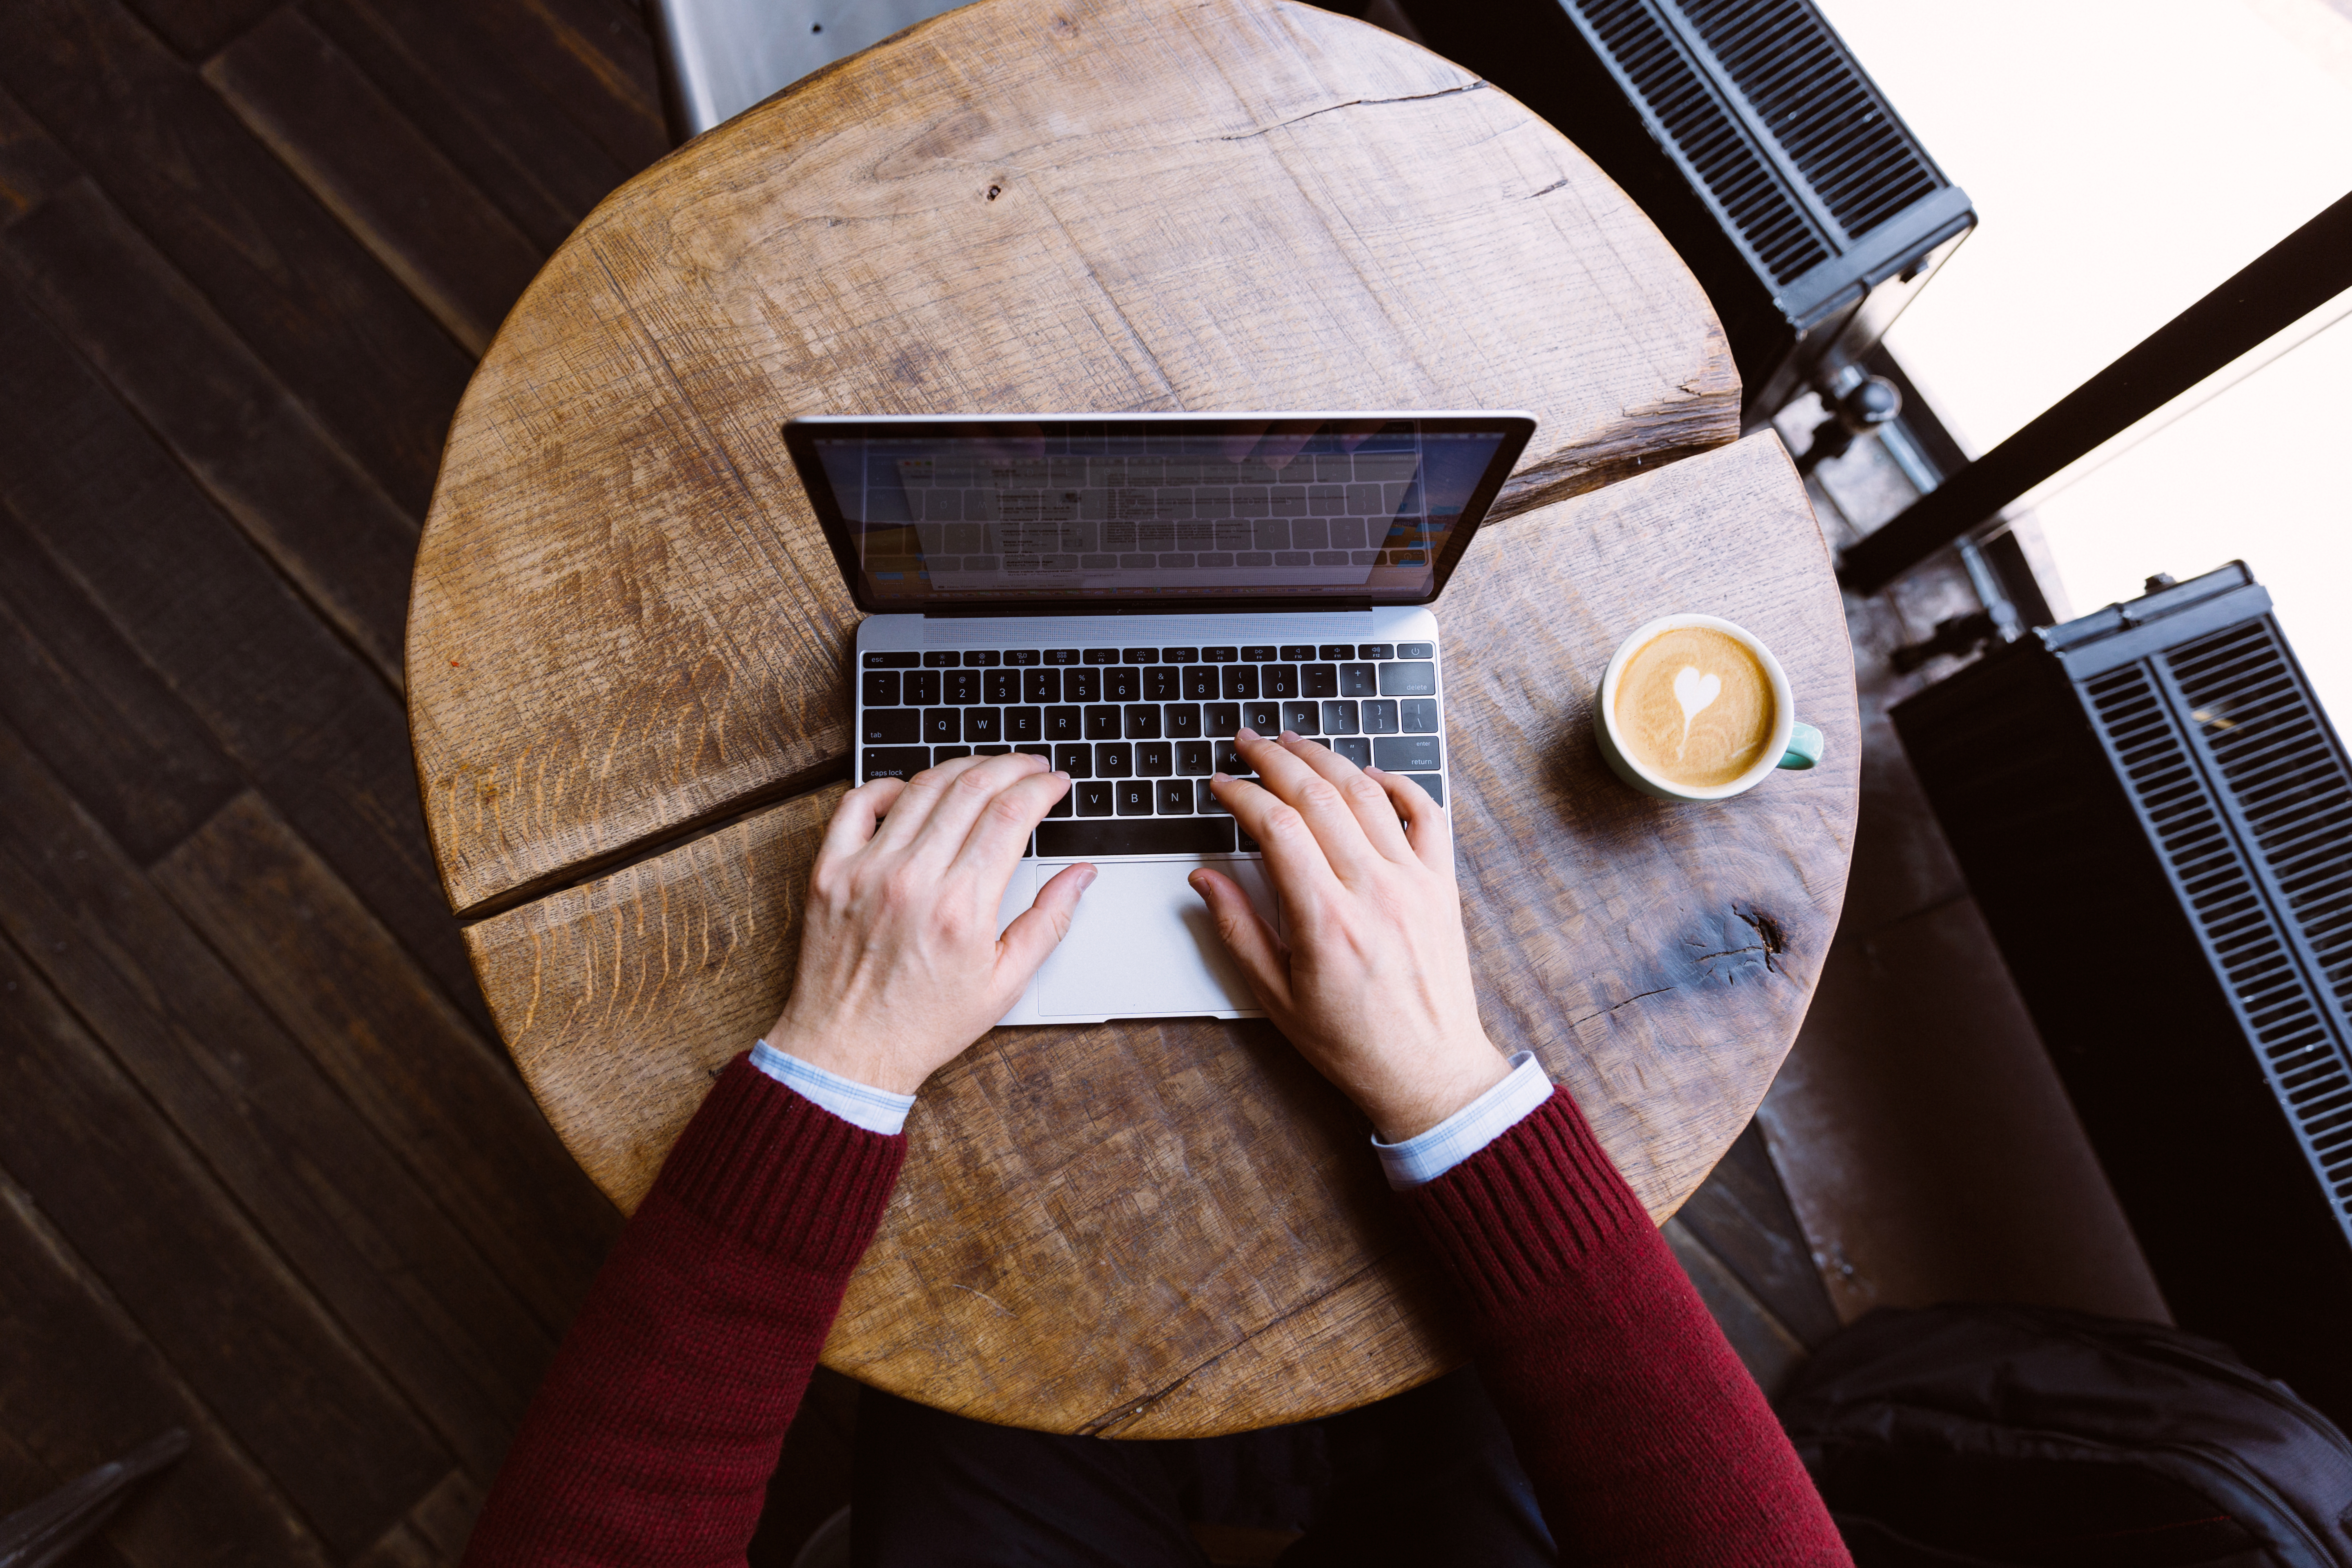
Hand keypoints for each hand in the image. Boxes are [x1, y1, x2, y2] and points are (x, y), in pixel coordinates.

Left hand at [765, 752, 1091, 1094]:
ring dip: (962, 768)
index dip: (1041, 787)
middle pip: (972, 788)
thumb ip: (1049, 922)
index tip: (1056, 783)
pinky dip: (890, 785)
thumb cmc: (925, 1023)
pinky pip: (858, 803)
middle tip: (1030, 767)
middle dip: (1012, 767)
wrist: (848, 1050)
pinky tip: (913, 791)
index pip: (1011, 814)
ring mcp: (866, 870)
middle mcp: (913, 879)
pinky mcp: (830, 872)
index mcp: (962, 906)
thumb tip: (1081, 874)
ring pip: (922, 787)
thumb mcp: (1005, 984)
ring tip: (985, 771)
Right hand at [1190, 730, 1509, 1141]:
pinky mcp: (1442, 885)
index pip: (1276, 827)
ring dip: (1327, 758)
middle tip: (1248, 742)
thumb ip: (1238, 930)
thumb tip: (1204, 878)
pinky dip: (1399, 784)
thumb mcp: (1276, 998)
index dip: (1242, 794)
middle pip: (1319, 796)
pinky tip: (1370, 774)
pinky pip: (1427, 814)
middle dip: (1275, 759)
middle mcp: (1373, 891)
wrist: (1430, 1071)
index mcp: (1326, 920)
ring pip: (1368, 794)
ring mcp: (1413, 882)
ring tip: (1295, 743)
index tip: (1221, 784)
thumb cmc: (1353, 1044)